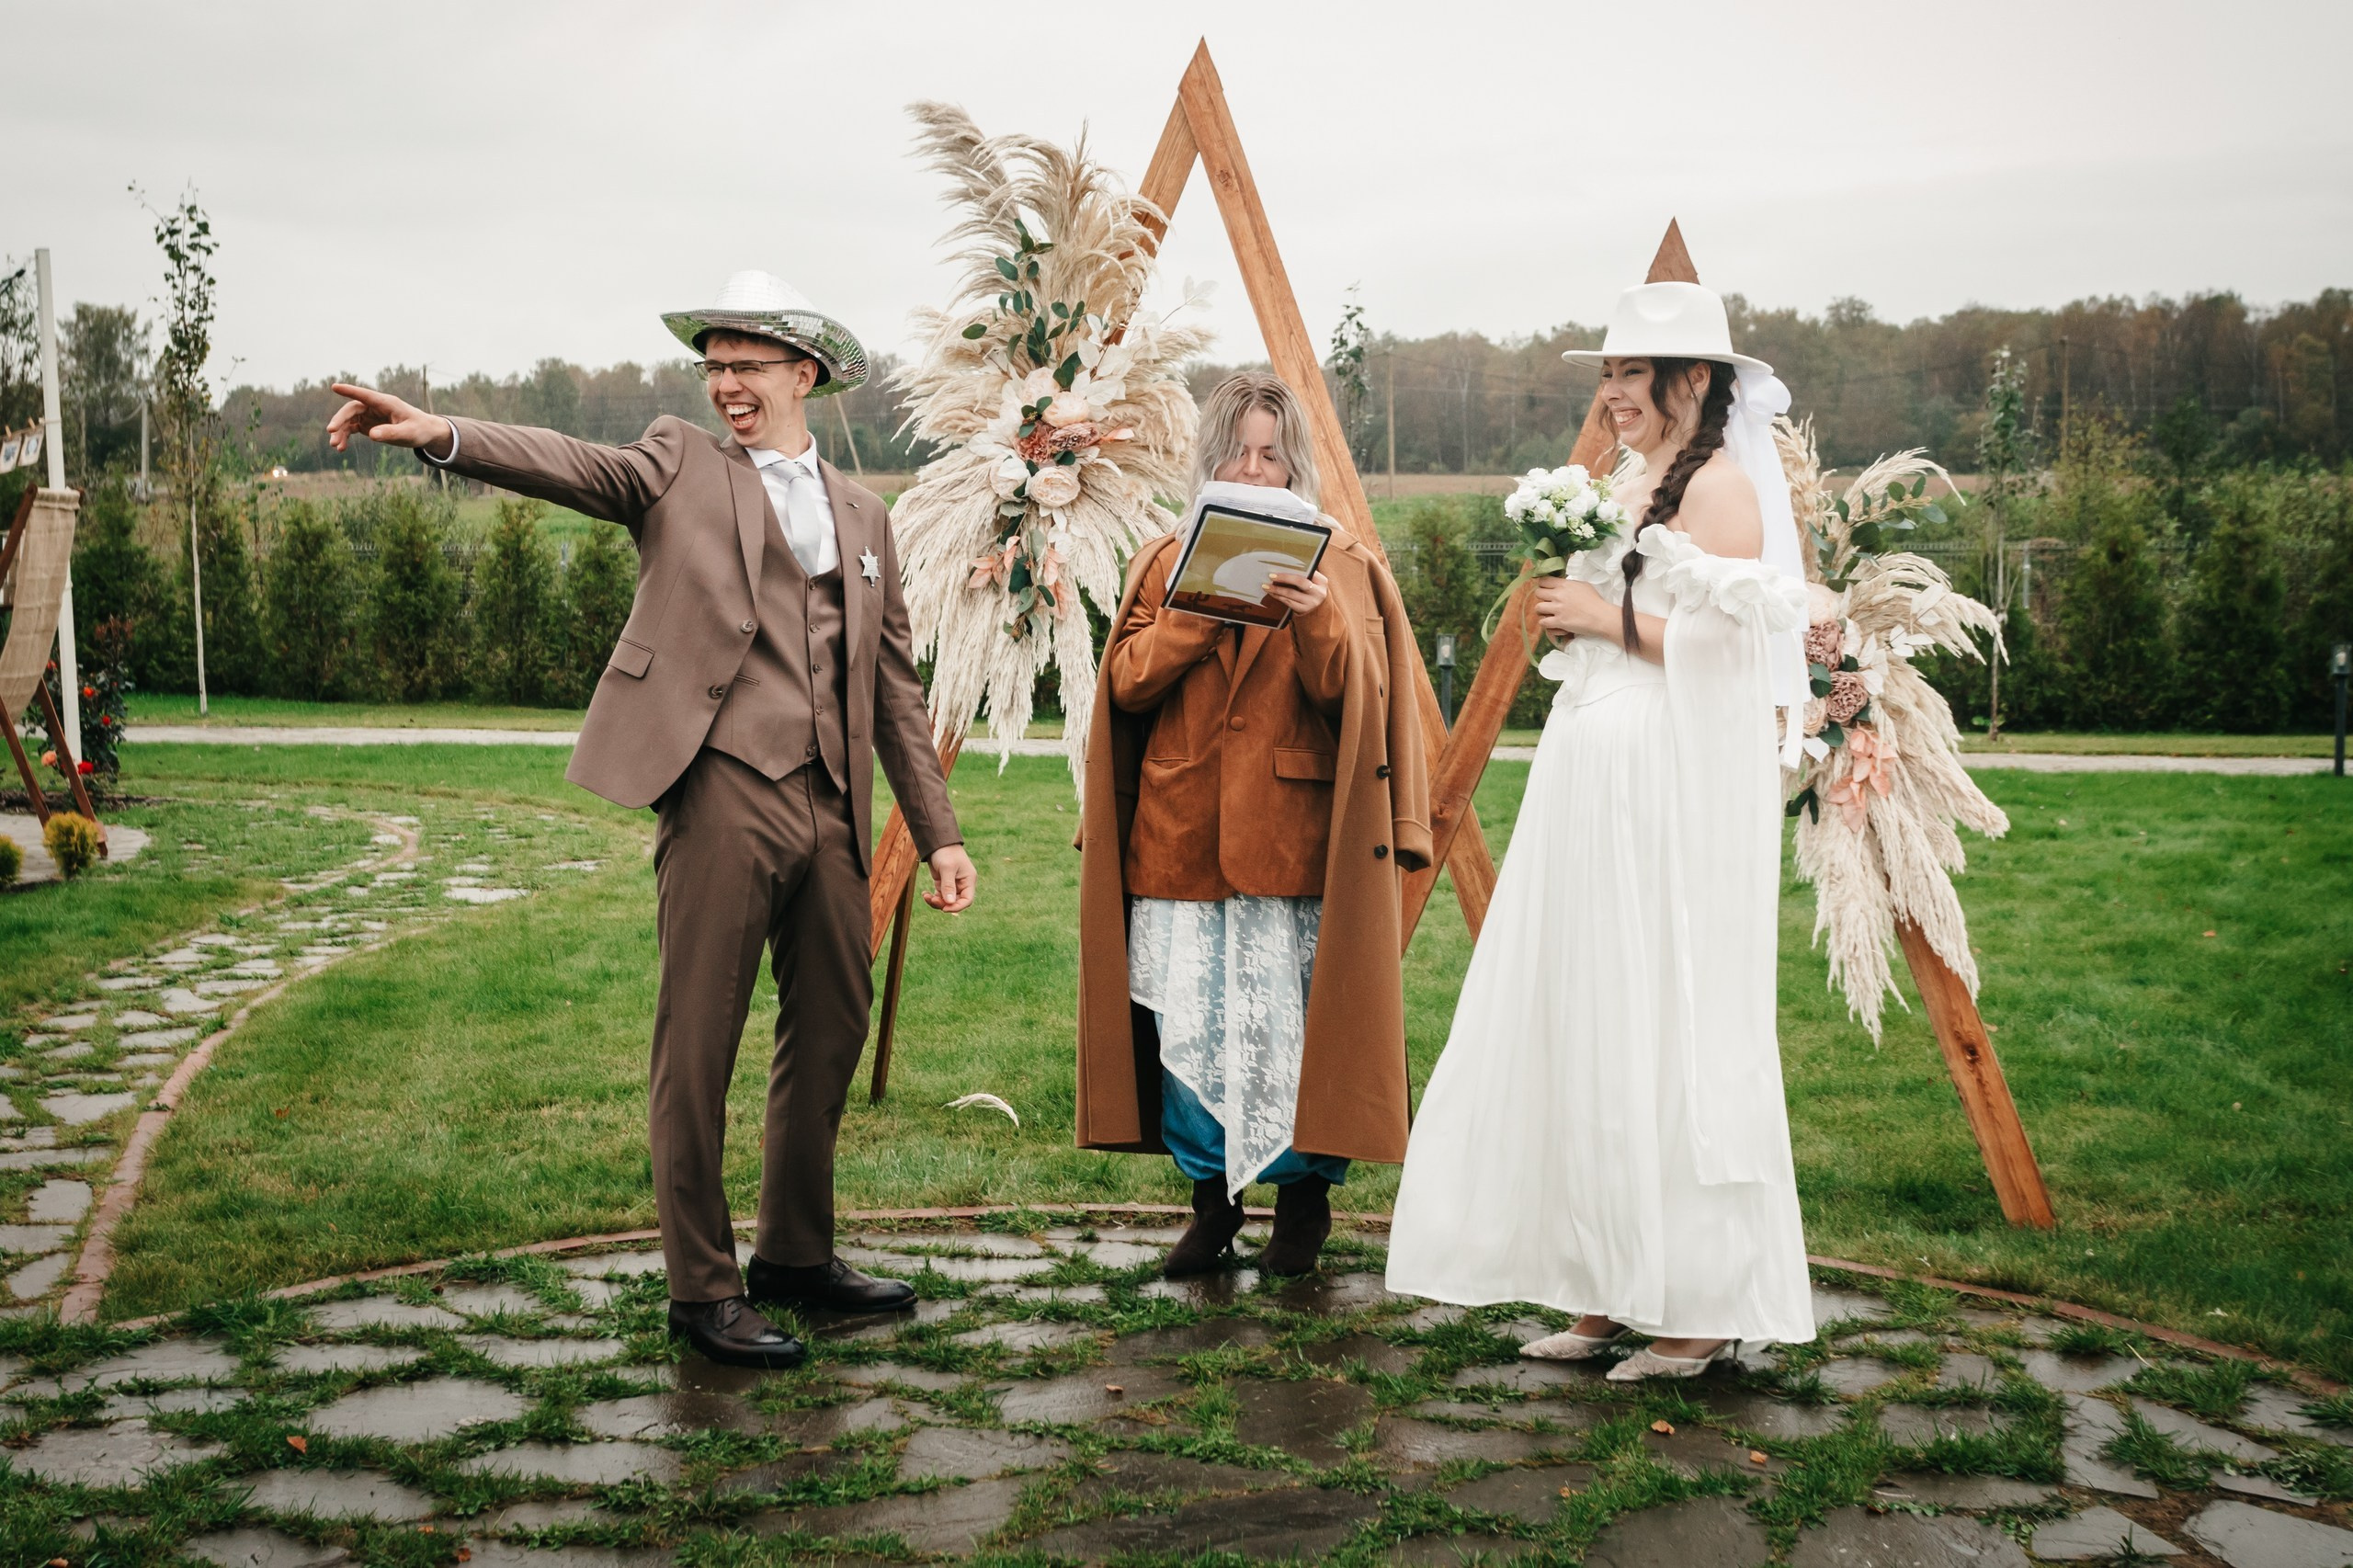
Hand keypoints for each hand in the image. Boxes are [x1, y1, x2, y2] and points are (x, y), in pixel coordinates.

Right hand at [327, 382, 454, 456]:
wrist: (425, 432)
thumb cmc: (419, 429)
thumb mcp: (408, 433)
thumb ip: (391, 432)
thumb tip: (372, 435)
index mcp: (386, 403)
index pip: (365, 395)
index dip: (350, 390)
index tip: (335, 387)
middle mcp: (375, 407)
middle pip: (352, 409)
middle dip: (340, 420)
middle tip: (331, 431)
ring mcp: (370, 415)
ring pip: (349, 420)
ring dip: (340, 432)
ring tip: (336, 446)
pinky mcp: (368, 425)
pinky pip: (352, 429)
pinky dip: (345, 437)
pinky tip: (341, 448)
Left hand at [924, 845, 976, 912]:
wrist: (938, 842)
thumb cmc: (946, 852)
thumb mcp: (947, 868)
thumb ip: (948, 886)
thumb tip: (949, 903)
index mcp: (968, 880)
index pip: (967, 900)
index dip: (957, 907)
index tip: (945, 908)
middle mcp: (962, 884)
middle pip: (955, 902)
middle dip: (943, 904)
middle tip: (932, 900)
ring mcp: (952, 884)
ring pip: (946, 901)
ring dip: (936, 902)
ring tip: (926, 896)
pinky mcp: (943, 883)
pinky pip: (939, 896)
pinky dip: (932, 897)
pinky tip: (924, 894)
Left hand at [1264, 569, 1329, 615]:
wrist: (1317, 609)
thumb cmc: (1312, 590)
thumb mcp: (1314, 581)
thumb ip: (1305, 574)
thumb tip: (1285, 565)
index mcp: (1322, 581)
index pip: (1308, 572)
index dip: (1295, 569)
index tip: (1281, 566)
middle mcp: (1319, 592)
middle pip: (1300, 582)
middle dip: (1285, 578)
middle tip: (1271, 576)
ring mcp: (1311, 603)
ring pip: (1291, 594)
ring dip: (1277, 589)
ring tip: (1266, 585)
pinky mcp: (1303, 610)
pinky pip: (1288, 602)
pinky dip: (1278, 596)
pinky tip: (1272, 593)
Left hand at [1531, 575, 1609, 639]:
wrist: (1601, 616)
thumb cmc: (1595, 601)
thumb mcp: (1583, 585)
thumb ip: (1570, 584)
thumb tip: (1562, 584)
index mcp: (1564, 585)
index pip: (1544, 581)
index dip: (1543, 585)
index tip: (1545, 589)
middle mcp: (1559, 595)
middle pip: (1538, 593)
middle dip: (1542, 598)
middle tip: (1547, 602)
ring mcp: (1558, 609)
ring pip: (1538, 608)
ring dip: (1542, 611)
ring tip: (1548, 613)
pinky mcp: (1559, 622)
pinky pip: (1543, 622)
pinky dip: (1545, 623)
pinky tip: (1551, 623)